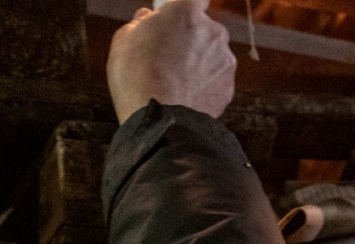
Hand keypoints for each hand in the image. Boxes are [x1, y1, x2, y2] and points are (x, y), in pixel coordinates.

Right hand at [107, 0, 236, 123]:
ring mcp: (225, 59)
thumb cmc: (137, 75)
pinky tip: (185, 92)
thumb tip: (149, 18)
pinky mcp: (230, 85)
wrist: (162, 119)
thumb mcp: (124, 39)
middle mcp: (213, 31)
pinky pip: (216, 77)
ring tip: (174, 78)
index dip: (184, 7)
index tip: (175, 16)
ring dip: (199, 60)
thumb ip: (141, 22)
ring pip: (211, 53)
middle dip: (190, 36)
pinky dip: (205, 82)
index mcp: (186, 12)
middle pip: (204, 27)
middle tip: (167, 53)